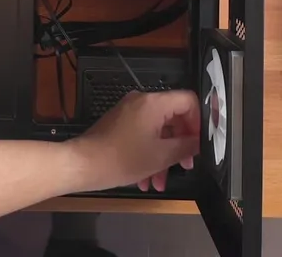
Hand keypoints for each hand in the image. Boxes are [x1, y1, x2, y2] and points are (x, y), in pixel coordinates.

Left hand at [71, 90, 200, 192]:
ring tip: (160, 181)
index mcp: (154, 103)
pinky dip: (149, 154)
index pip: (188, 101)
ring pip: (158, 131)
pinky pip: (143, 135)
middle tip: (185, 165)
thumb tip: (199, 142)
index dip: (199, 123)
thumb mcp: (161, 156)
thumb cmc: (120, 159)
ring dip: (163, 156)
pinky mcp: (120, 124)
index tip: (199, 143)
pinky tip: (146, 179)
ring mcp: (129, 112)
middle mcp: (141, 102)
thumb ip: (186, 146)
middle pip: (173, 118)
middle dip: (180, 145)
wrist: (82, 164)